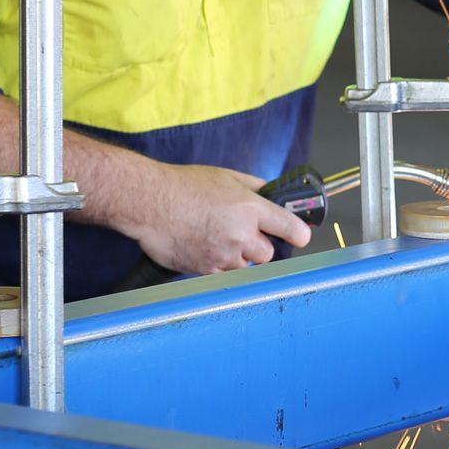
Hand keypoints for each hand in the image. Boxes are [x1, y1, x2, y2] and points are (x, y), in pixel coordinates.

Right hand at [127, 164, 311, 275]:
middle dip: (258, 245)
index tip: (300, 236)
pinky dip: (217, 264)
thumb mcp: (226, 176)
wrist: (148, 202)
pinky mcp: (206, 270)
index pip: (291, 228)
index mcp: (250, 208)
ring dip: (236, 255)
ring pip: (245, 265)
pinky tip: (203, 245)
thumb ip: (256, 187)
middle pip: (268, 253)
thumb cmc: (183, 186)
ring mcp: (223, 255)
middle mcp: (240, 234)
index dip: (298, 234)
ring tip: (215, 236)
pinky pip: (223, 273)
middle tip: (240, 232)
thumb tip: (274, 194)